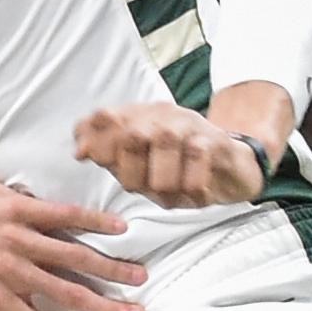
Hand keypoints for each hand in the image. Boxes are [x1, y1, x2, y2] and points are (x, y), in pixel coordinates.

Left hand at [0, 162, 146, 310]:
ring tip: (140, 276)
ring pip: (74, 256)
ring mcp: (17, 237)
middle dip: (105, 308)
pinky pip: (62, 214)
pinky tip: (119, 226)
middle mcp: (12, 270)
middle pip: (68, 294)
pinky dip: (92, 219)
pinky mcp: (17, 208)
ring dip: (109, 267)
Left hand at [74, 103, 265, 207]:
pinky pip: (196, 157)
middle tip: (139, 188)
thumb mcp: (137, 163)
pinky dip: (190, 184)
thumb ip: (108, 155)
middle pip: (130, 134)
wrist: (231, 166)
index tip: (85, 158)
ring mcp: (188, 124)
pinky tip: (193, 195)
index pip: (103, 117)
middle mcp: (160, 115)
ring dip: (161, 179)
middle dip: (130, 170)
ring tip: (167, 193)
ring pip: (162, 142)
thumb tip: (80, 151)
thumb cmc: (175, 167)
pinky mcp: (214, 139)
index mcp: (136, 118)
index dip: (91, 137)